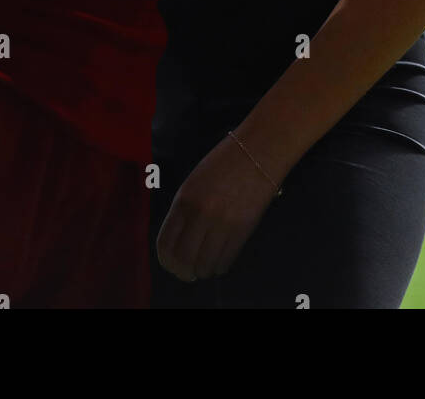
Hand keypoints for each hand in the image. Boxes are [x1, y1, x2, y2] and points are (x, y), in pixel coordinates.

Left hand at [155, 133, 282, 282]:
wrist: (258, 151)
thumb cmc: (224, 163)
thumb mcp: (195, 182)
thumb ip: (184, 210)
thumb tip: (179, 241)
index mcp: (184, 199)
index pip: (165, 243)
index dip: (166, 260)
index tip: (171, 264)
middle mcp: (200, 213)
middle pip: (183, 259)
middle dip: (183, 271)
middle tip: (188, 272)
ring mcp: (222, 223)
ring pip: (204, 265)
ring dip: (202, 270)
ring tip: (205, 265)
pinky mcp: (242, 230)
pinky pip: (225, 261)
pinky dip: (219, 267)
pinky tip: (219, 260)